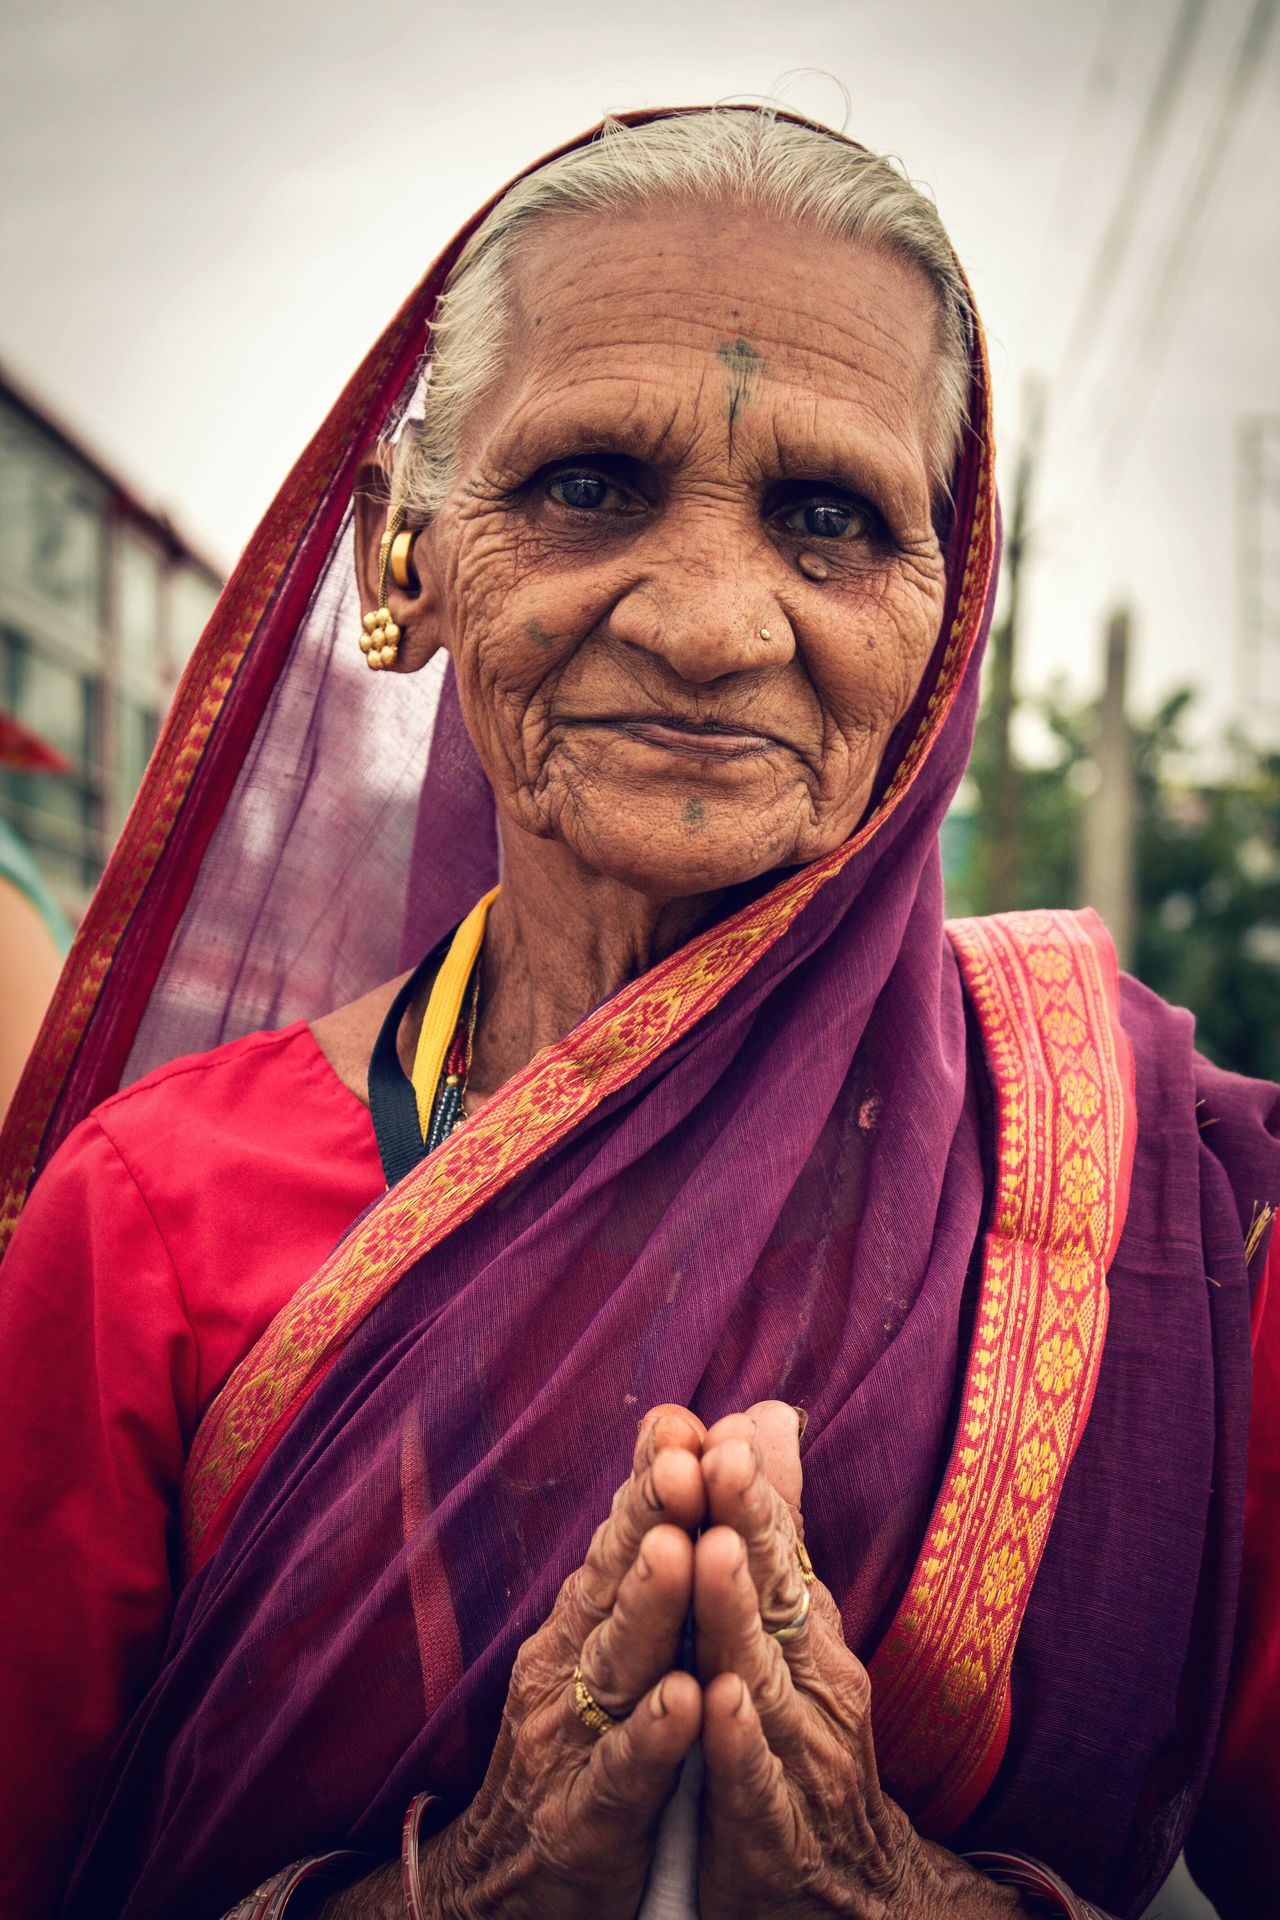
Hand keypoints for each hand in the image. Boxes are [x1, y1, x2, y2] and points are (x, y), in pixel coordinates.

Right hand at [350, 1405, 706, 1919]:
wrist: (500, 1890)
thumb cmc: (576, 1746)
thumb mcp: (610, 1642)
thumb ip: (649, 1546)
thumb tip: (690, 1437)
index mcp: (580, 1621)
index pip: (620, 1536)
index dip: (650, 1481)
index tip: (682, 1419)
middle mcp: (565, 1666)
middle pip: (614, 1582)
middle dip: (650, 1516)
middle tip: (685, 1458)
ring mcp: (570, 1742)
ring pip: (615, 1666)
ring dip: (647, 1608)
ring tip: (680, 1552)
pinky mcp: (584, 1822)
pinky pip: (622, 1775)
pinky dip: (653, 1737)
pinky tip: (687, 1705)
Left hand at [694, 1404, 1027, 1918]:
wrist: (847, 1901)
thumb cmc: (804, 1746)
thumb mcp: (796, 1635)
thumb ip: (778, 1530)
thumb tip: (765, 1414)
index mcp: (809, 1637)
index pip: (780, 1551)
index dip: (751, 1490)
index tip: (723, 1426)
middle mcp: (813, 1688)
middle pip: (776, 1597)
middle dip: (746, 1524)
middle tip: (719, 1457)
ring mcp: (798, 1762)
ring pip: (760, 1678)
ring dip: (735, 1614)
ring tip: (710, 1550)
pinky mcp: (771, 1836)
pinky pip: (753, 1786)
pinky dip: (737, 1743)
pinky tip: (716, 1703)